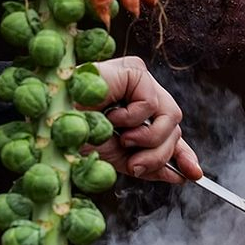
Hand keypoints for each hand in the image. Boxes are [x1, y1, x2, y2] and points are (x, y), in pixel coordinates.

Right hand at [86, 56, 202, 184]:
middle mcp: (140, 92)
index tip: (193, 174)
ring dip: (147, 139)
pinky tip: (111, 116)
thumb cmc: (76, 137)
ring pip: (173, 117)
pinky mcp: (133, 69)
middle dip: (161, 154)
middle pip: (175, 127)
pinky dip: (133, 118)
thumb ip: (152, 164)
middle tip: (136, 165)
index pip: (169, 130)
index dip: (183, 153)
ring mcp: (138, 79)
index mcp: (136, 111)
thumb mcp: (120, 158)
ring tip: (120, 138)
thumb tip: (184, 175)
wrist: (52, 125)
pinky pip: (152, 103)